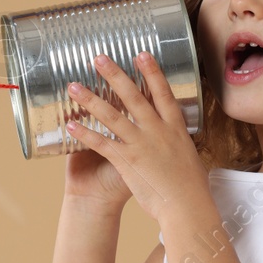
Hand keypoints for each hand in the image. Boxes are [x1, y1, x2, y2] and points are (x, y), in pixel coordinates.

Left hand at [65, 51, 209, 223]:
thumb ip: (178, 146)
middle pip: (133, 97)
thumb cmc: (191, 189)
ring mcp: (141, 144)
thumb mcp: (189, 159)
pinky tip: (71, 124)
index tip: (141, 55)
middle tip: (98, 59)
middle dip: (114, 75)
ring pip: (112, 116)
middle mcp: (157, 131)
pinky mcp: (127, 161)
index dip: (152, 73)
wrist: (186, 207)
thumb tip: (178, 143)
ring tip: (74, 86)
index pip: (163, 93)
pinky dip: (85, 133)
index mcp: (175, 129)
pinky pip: (101, 143)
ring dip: (91, 99)